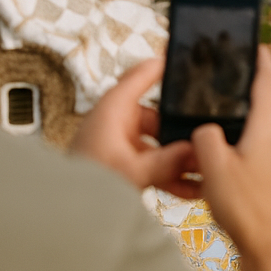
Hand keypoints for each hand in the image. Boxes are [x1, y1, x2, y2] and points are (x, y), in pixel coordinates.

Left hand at [70, 57, 200, 197]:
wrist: (63, 210)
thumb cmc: (83, 184)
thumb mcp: (132, 171)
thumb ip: (168, 162)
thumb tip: (197, 152)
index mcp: (114, 110)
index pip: (142, 75)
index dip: (164, 66)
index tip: (187, 60)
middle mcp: (118, 122)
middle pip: (161, 115)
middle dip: (184, 130)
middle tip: (208, 139)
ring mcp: (122, 144)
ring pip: (161, 143)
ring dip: (181, 157)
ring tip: (205, 168)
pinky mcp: (124, 164)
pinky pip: (155, 164)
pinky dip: (172, 175)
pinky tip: (193, 188)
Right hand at [192, 46, 270, 262]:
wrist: (269, 249)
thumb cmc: (246, 209)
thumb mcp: (214, 168)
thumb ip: (205, 139)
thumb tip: (205, 130)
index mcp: (268, 130)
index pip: (269, 82)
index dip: (261, 59)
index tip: (253, 43)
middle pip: (265, 102)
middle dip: (247, 85)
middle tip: (226, 73)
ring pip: (258, 127)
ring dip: (240, 115)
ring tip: (215, 110)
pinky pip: (253, 149)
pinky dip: (237, 142)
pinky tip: (217, 151)